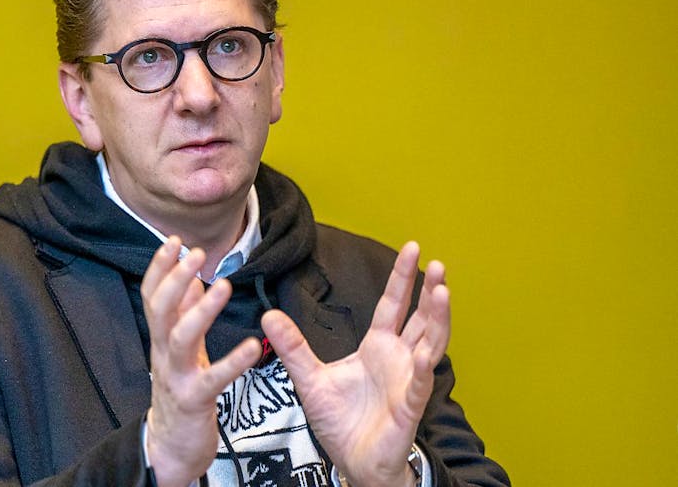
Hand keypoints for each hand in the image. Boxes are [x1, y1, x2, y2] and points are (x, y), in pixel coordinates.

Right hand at [141, 237, 261, 486]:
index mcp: (160, 339)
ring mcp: (176, 377)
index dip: (159, 267)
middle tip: (195, 253)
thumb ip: (185, 316)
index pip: (152, 296)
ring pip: (180, 338)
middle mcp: (162, 354)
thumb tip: (193, 281)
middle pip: (159, 311)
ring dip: (200, 310)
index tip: (173, 240)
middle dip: (174, 279)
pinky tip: (253, 346)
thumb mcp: (180, 350)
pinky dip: (233, 361)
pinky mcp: (194, 399)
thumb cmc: (181, 392)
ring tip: (222, 286)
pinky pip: (213, 378)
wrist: (172, 447)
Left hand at [261, 242, 449, 486]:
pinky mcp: (409, 407)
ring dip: (438, 318)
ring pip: (432, 344)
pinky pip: (420, 385)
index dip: (403, 278)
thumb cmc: (341, 422)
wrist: (352, 462)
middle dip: (431, 290)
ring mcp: (409, 381)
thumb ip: (292, 346)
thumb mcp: (309, 378)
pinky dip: (424, 369)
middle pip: (421, 317)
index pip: (394, 305)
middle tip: (437, 263)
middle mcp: (399, 358)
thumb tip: (269, 315)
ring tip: (442, 291)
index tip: (411, 249)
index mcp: (378, 346)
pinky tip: (426, 354)